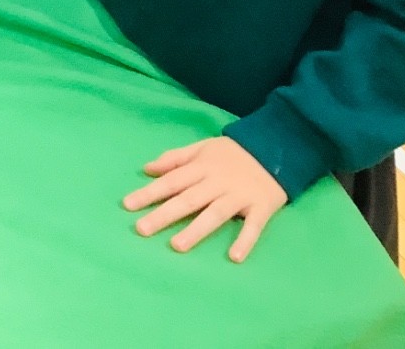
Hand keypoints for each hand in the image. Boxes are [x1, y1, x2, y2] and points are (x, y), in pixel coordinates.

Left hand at [123, 136, 288, 261]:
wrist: (276, 149)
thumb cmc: (232, 153)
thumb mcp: (202, 148)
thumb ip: (175, 158)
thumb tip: (147, 168)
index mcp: (201, 167)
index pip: (171, 181)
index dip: (149, 192)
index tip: (128, 205)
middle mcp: (217, 182)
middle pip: (188, 199)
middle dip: (164, 214)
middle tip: (142, 229)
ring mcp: (239, 196)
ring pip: (215, 214)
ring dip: (196, 230)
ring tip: (177, 246)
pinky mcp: (262, 207)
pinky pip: (254, 226)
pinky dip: (245, 241)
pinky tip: (234, 257)